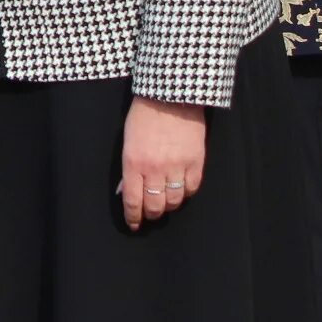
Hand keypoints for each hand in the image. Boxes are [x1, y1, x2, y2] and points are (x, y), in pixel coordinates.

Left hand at [118, 96, 206, 230]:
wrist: (170, 96)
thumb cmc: (143, 115)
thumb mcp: (128, 140)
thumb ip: (128, 168)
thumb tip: (125, 191)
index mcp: (133, 163)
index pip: (132, 200)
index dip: (133, 217)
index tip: (133, 224)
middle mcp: (155, 169)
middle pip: (154, 206)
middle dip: (150, 214)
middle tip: (150, 214)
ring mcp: (177, 166)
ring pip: (174, 201)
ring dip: (168, 206)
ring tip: (165, 203)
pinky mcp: (196, 162)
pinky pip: (191, 189)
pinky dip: (186, 193)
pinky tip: (181, 190)